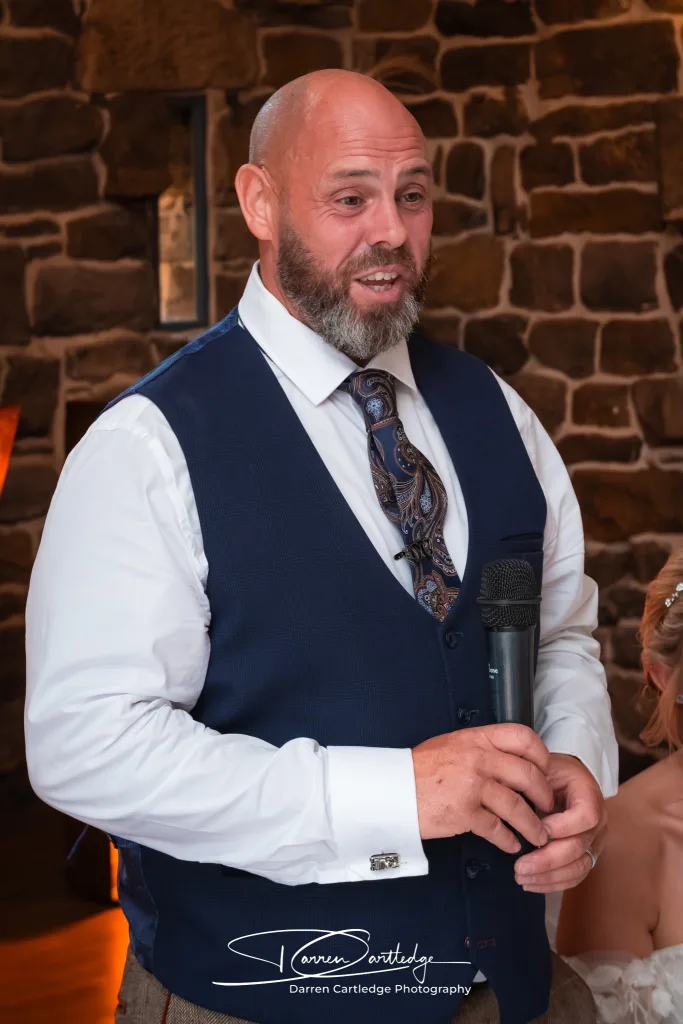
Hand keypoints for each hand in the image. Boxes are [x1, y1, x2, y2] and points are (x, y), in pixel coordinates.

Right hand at [412, 724, 553, 852]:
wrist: (392, 789)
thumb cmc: (419, 769)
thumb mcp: (451, 745)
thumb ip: (480, 749)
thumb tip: (507, 760)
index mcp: (477, 739)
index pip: (523, 737)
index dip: (541, 756)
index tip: (546, 770)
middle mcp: (478, 758)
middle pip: (528, 775)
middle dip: (544, 795)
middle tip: (547, 807)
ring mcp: (472, 786)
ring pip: (518, 806)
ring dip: (533, 826)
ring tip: (538, 836)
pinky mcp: (465, 813)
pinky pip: (497, 829)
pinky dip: (508, 840)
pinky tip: (512, 845)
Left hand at [514, 753, 605, 892]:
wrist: (566, 778)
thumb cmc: (551, 772)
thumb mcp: (542, 769)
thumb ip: (533, 787)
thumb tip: (515, 811)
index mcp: (589, 794)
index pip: (586, 816)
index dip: (561, 827)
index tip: (536, 830)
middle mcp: (599, 821)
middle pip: (580, 846)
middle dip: (547, 860)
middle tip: (519, 867)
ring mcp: (595, 841)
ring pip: (579, 867)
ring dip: (549, 877)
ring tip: (522, 878)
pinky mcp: (587, 855)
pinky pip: (576, 875)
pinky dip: (554, 883)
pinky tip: (532, 883)